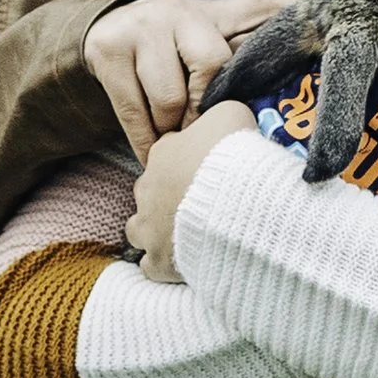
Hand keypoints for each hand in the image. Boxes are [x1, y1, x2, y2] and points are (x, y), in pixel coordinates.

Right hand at [84, 0, 293, 160]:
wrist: (110, 26)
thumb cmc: (178, 43)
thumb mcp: (218, 32)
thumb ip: (259, 36)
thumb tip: (314, 38)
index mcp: (216, 11)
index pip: (261, 10)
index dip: (286, 24)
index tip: (312, 42)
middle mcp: (179, 12)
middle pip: (211, 66)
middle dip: (208, 108)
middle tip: (208, 130)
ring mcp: (140, 29)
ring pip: (170, 98)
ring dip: (176, 130)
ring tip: (180, 140)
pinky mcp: (107, 51)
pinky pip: (134, 112)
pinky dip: (147, 143)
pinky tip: (154, 156)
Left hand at [127, 97, 251, 281]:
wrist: (238, 205)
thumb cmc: (235, 158)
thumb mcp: (232, 114)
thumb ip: (221, 112)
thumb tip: (223, 119)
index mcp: (163, 152)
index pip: (168, 152)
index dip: (189, 160)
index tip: (210, 169)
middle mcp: (148, 188)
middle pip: (151, 190)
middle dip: (171, 196)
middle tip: (203, 204)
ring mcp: (149, 227)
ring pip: (140, 228)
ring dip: (157, 230)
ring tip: (186, 235)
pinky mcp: (158, 261)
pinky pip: (151, 266)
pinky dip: (163, 264)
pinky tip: (182, 263)